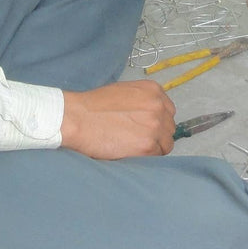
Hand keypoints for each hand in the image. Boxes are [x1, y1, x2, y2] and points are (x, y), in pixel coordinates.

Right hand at [60, 79, 175, 158]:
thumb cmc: (94, 105)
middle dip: (157, 135)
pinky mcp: (147, 145)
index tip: (148, 128)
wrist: (78, 118)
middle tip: (138, 140)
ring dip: (154, 148)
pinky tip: (131, 153)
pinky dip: (146, 157)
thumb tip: (151, 115)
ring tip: (134, 148)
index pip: (168, 111)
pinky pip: (156, 156)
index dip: (158, 122)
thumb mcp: (124, 91)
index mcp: (153, 91)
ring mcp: (155, 126)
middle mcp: (158, 106)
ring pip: (166, 144)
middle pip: (169, 128)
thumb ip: (142, 101)